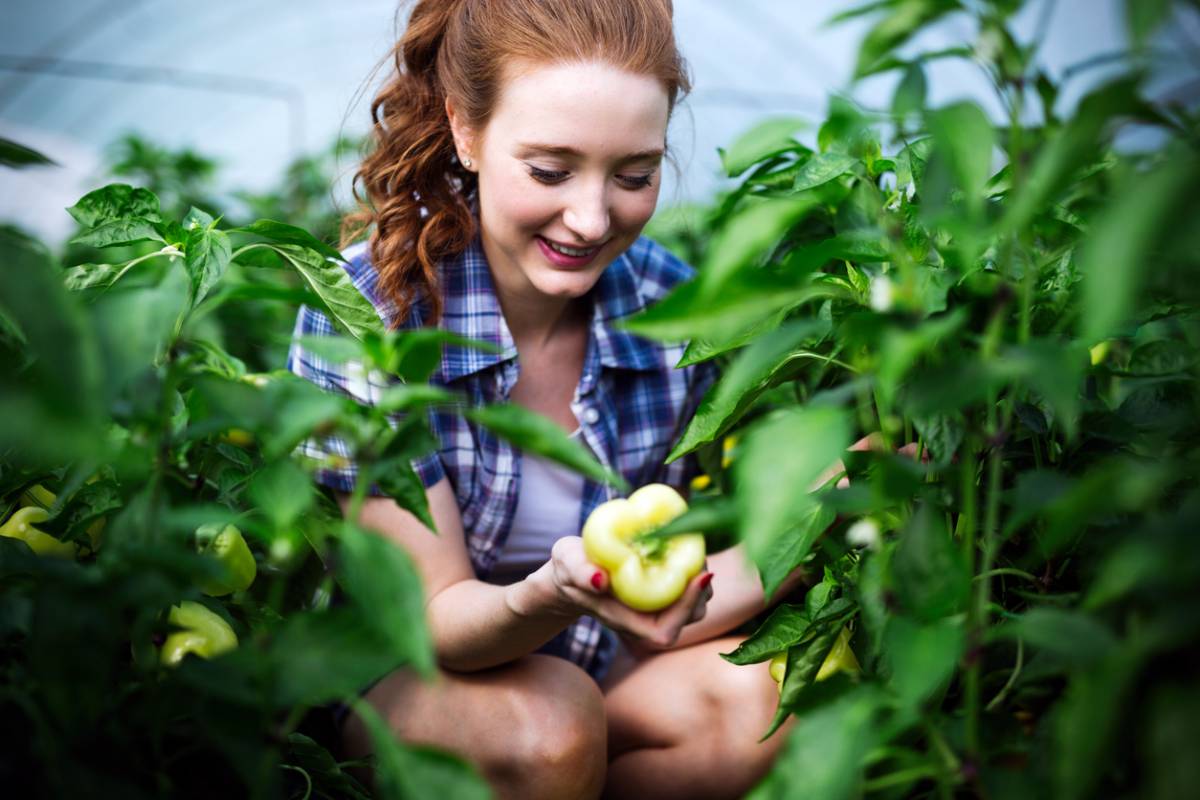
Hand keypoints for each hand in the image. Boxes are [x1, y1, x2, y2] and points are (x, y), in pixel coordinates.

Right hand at [531, 535, 713, 650]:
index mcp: (624, 620)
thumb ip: (580, 572)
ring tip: (692, 551)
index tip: (699, 575)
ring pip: (695, 605)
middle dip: (700, 590)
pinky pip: (689, 589)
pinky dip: (694, 571)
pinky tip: (685, 550)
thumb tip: (600, 581)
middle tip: (698, 555)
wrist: (573, 571)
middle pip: (689, 618)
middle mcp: (645, 621)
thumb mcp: (567, 563)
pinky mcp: (662, 595)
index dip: (686, 609)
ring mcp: (656, 610)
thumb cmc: (569, 568)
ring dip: (700, 580)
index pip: (664, 632)